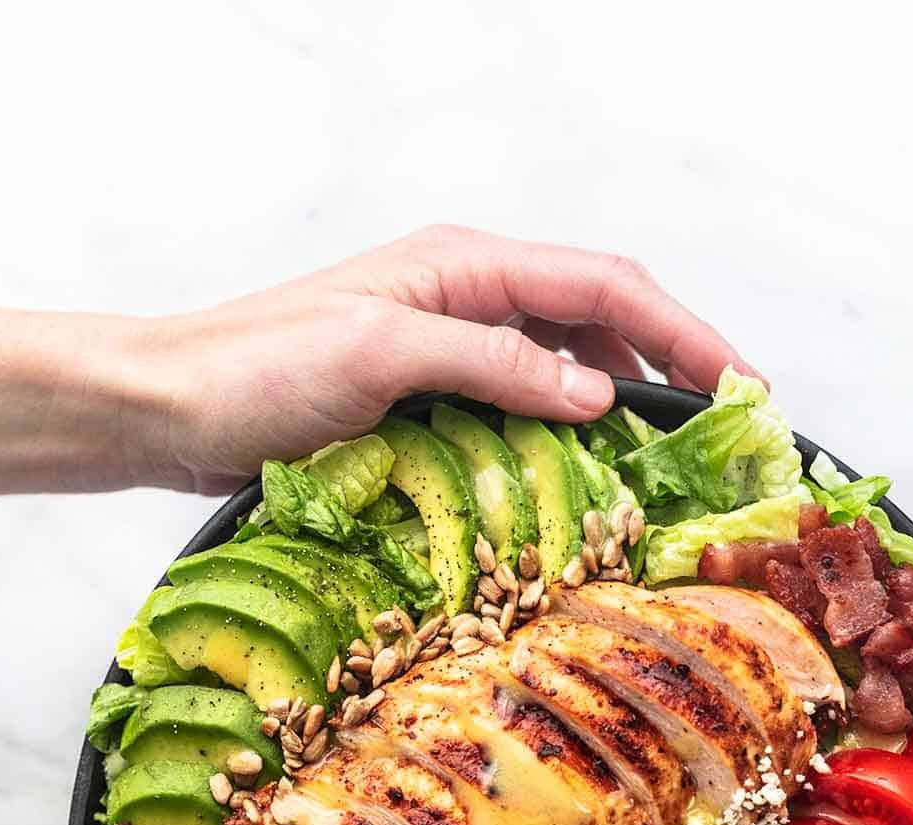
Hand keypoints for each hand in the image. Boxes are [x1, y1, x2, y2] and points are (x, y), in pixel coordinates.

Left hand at [140, 224, 757, 493]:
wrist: (172, 406)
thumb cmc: (257, 370)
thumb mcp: (381, 355)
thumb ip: (492, 364)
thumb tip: (596, 392)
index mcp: (465, 266)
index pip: (605, 286)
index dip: (684, 331)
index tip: (740, 385)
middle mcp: (467, 296)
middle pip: (599, 318)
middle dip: (668, 363)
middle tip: (718, 432)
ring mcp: (449, 343)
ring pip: (564, 364)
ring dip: (618, 403)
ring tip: (662, 459)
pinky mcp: (430, 392)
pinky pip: (521, 404)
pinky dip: (563, 433)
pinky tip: (579, 471)